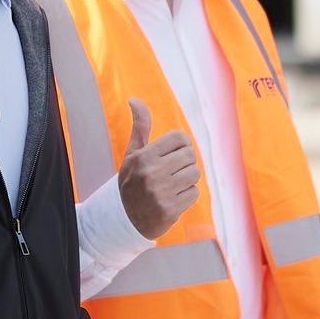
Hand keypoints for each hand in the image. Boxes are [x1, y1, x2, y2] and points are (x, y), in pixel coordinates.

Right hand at [117, 97, 199, 239]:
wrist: (124, 219)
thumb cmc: (132, 181)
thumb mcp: (132, 153)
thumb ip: (140, 126)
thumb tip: (134, 99)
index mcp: (144, 156)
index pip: (180, 137)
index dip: (182, 144)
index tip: (174, 153)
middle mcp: (152, 173)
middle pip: (190, 155)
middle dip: (185, 162)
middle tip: (172, 171)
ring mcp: (161, 192)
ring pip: (195, 174)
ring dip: (188, 179)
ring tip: (172, 184)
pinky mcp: (170, 209)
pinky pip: (194, 193)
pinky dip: (187, 195)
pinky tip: (173, 198)